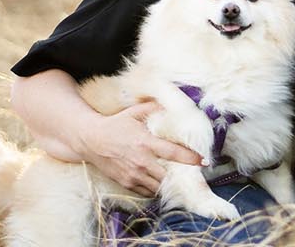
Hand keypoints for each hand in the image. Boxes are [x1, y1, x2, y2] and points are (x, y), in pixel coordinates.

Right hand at [76, 100, 203, 196]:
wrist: (90, 140)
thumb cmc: (115, 125)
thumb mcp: (133, 112)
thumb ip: (153, 108)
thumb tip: (171, 103)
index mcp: (145, 142)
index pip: (173, 153)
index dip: (191, 158)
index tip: (203, 161)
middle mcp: (141, 161)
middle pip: (169, 176)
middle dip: (183, 177)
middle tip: (194, 175)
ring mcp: (133, 174)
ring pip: (159, 187)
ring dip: (170, 185)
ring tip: (180, 182)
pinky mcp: (126, 183)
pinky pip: (147, 192)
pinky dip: (156, 189)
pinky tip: (162, 184)